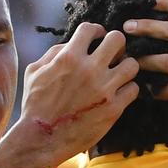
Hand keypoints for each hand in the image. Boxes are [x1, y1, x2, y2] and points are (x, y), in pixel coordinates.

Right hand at [16, 22, 138, 167]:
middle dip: (115, 45)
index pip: (91, 28)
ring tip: (116, 75)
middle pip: (118, 40)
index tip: (96, 39)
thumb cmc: (34, 105)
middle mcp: (89, 69)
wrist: (41, 138)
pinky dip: (126, 89)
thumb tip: (71, 43)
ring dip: (124, 67)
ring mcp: (104, 89)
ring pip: (132, 64)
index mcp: (68, 58)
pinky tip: (117, 93)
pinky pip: (133, 89)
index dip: (95, 31)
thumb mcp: (34, 72)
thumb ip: (53, 53)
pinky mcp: (113, 109)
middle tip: (111, 55)